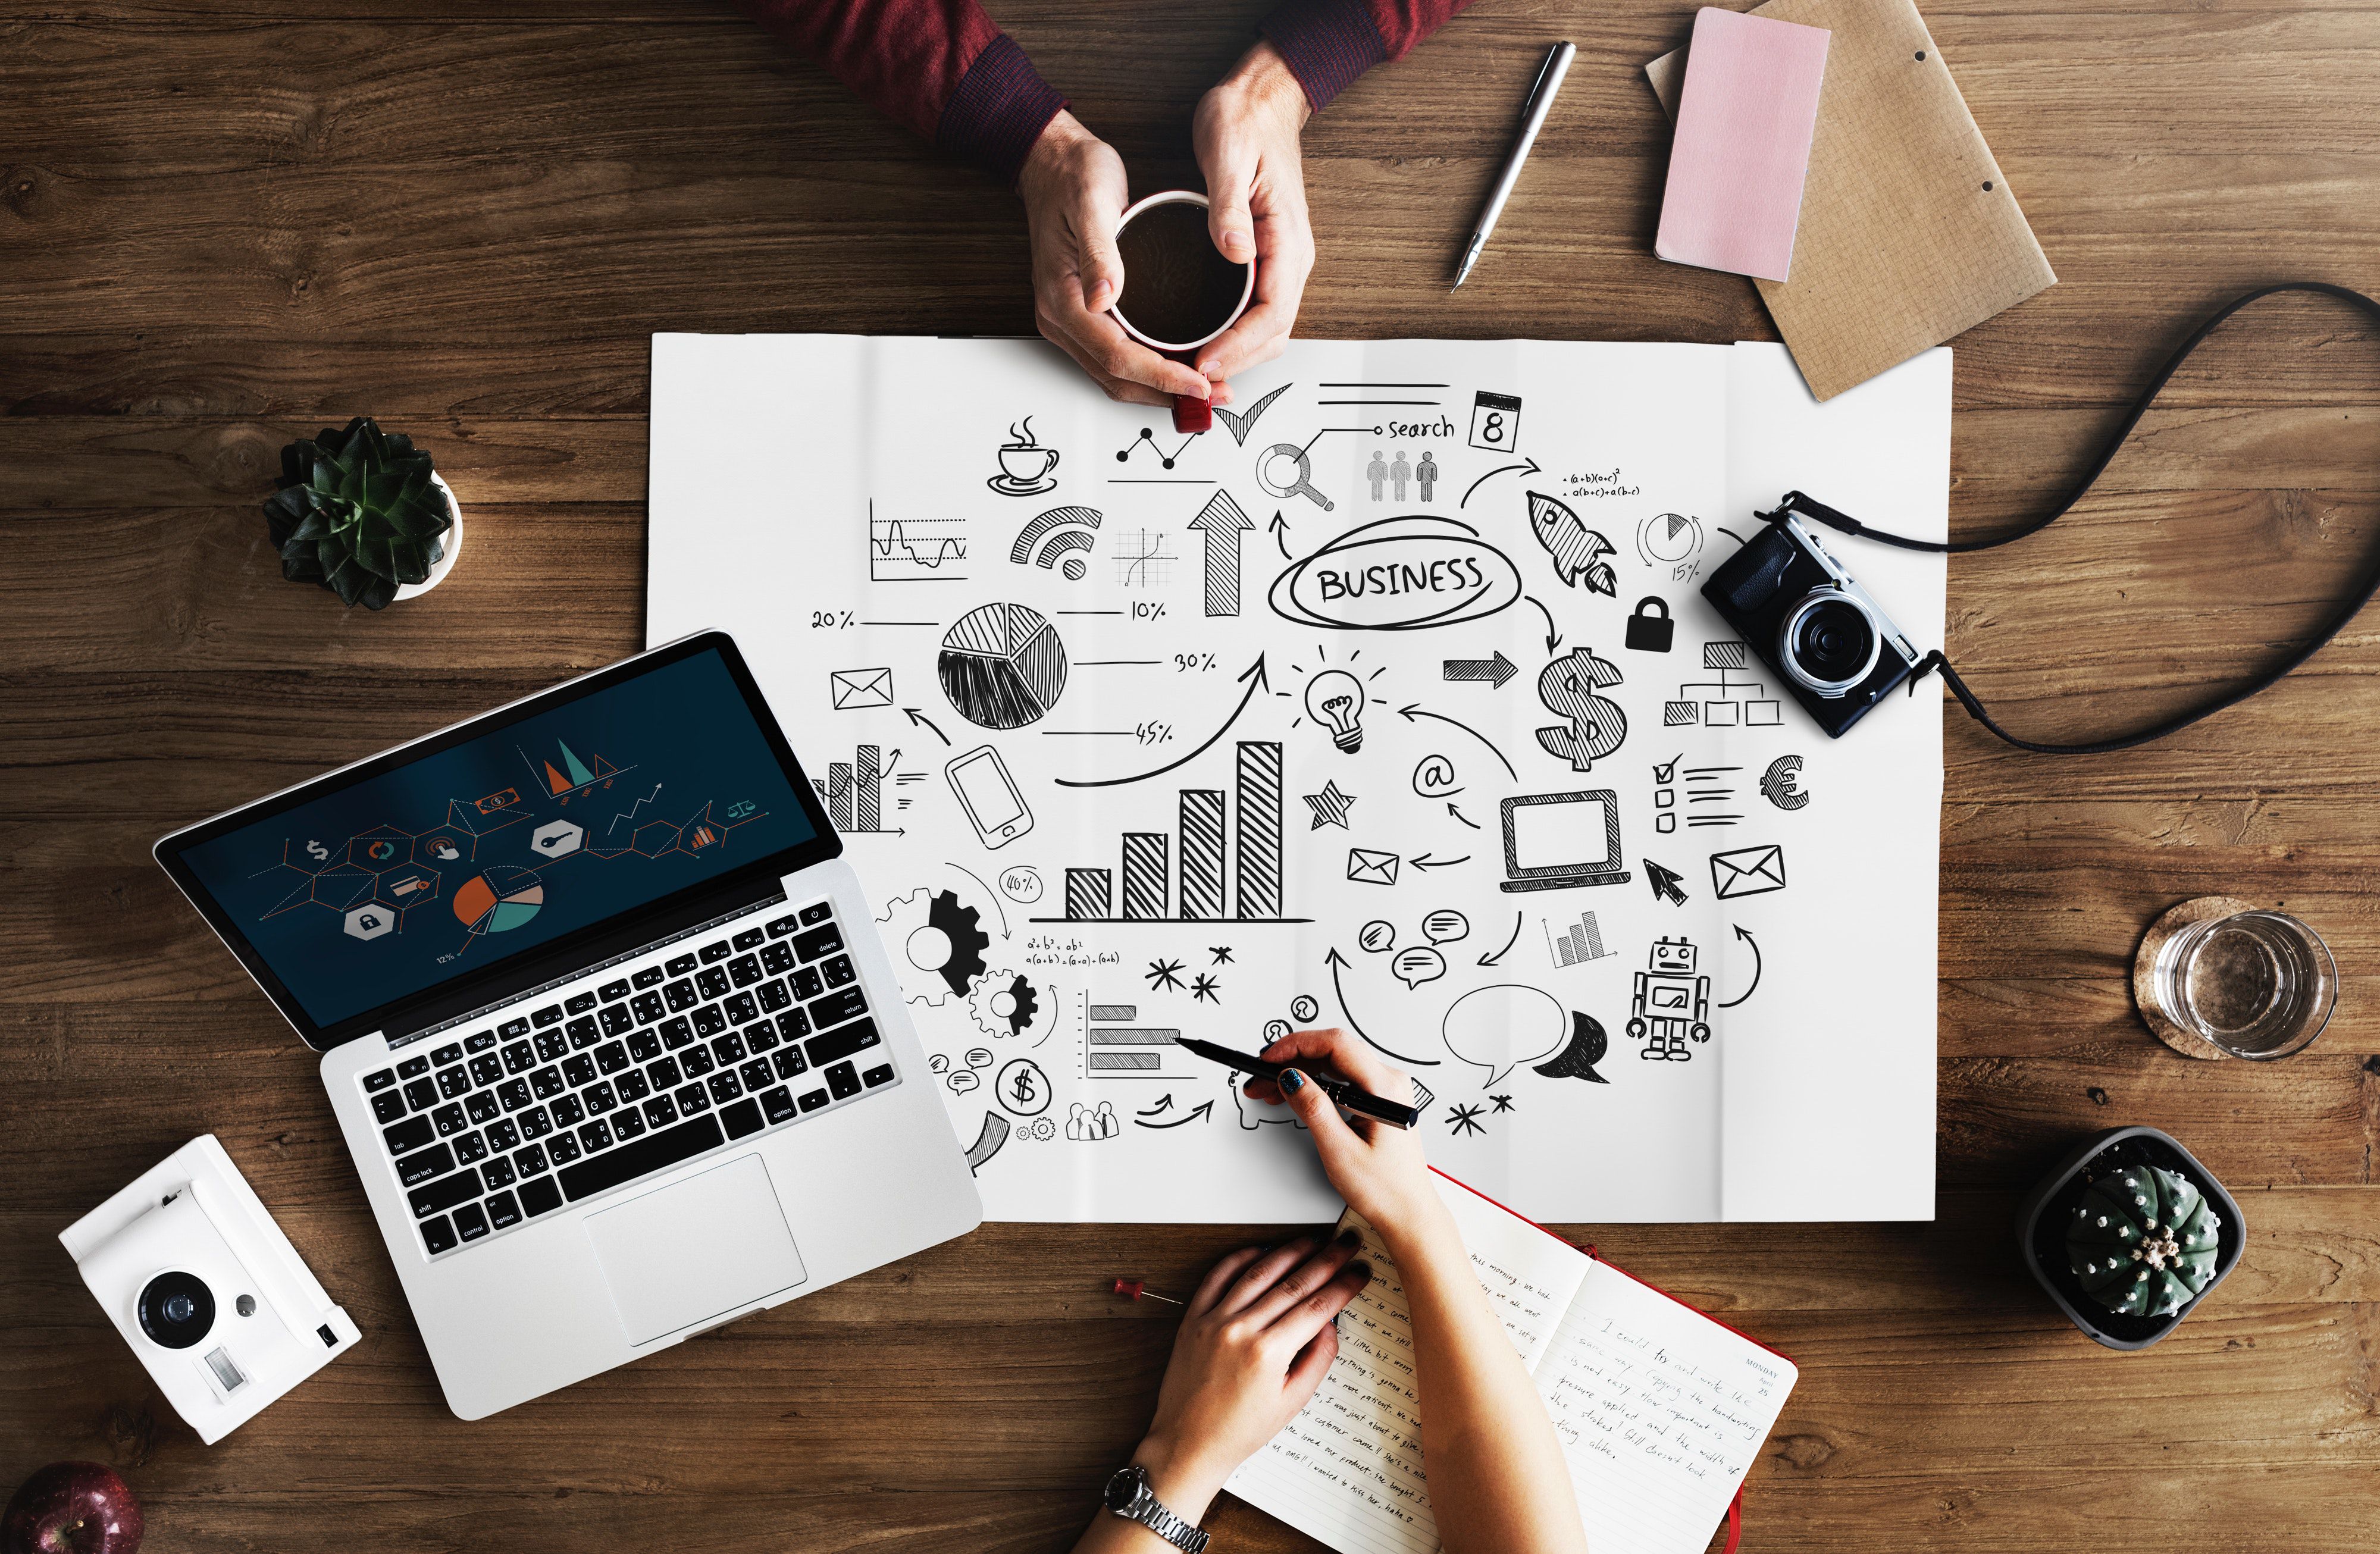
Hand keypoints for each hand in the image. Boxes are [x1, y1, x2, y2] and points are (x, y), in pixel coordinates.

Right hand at [1018, 110, 1216, 408]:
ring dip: (1160, 388)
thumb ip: (1099, 253)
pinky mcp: (1083, 315)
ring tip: (1205, 389)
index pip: (1117, 356)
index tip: (1200, 382)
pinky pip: (1115, 358)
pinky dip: (1149, 371)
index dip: (1161, 376)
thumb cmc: (1073, 177)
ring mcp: (1070, 320)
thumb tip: (1105, 297)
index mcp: (1063, 299)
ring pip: (1116, 375)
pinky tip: (1179, 367)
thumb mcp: (1091, 204)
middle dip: (1167, 393)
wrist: (1052, 163)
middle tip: (1214, 394)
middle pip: (1116, 378)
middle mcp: (1062, 318)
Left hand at [1130, 1235, 1371, 1521]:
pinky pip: (1218, 1277)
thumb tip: (1330, 1323)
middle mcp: (1241, 1330)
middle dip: (1327, 1260)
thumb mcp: (1291, 1402)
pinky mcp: (1193, 1318)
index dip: (1344, 1285)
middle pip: (1294, 1283)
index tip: (1360, 1272)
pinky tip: (1261, 1250)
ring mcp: (1214, 1320)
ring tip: (1312, 1241)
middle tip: (1346, 1245)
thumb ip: (1317, 1360)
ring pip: (1259, 1272)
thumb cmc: (1238, 1431)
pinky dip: (1241, 1258)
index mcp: (1268, 1353)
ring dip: (1289, 1251)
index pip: (1317, 1306)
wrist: (1188, 1443)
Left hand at [1188, 41, 1315, 385]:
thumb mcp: (1229, 155)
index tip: (1205, 362)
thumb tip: (1234, 252)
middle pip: (1272, 334)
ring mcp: (1279, 261)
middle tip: (1192, 381)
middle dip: (1236, 363)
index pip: (1272, 314)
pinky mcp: (1264, 258)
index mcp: (1288, 239)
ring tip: (1194, 372)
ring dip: (1235, 356)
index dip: (1240, 346)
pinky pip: (1254, 311)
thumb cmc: (1245, 121)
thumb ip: (1229, 207)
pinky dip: (1233, 336)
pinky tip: (1204, 342)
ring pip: (1265, 330)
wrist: (1261, 99)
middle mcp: (1290, 257)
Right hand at [1244, 1029, 1440, 1238]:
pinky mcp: (1379, 1100)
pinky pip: (1344, 1078)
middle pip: (1334, 1050)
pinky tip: (1295, 1094)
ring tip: (1270, 1089)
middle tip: (1261, 1078)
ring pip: (1336, 1064)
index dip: (1296, 1045)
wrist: (1408, 1212)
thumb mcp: (1340, 1150)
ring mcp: (1386, 1090)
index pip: (1336, 1045)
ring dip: (1301, 1071)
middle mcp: (1390, 1083)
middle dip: (1292, 1059)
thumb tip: (1291, 1077)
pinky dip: (1316, 1083)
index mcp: (1385, 1089)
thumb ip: (1314, 1108)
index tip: (1268, 1059)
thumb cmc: (1385, 1189)